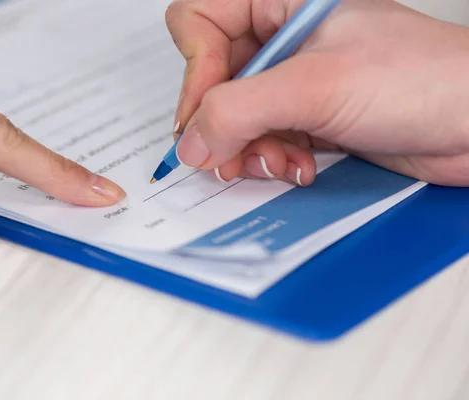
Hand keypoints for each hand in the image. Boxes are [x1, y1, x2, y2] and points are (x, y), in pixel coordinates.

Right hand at [166, 0, 468, 186]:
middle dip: (223, 123)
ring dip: (250, 149)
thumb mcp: (316, 86)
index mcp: (281, 2)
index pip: (200, 23)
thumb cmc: (424, 80)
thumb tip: (192, 140)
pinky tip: (300, 167)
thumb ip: (239, 111)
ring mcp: (293, 81)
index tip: (203, 115)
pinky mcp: (305, 118)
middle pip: (212, 79)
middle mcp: (282, 38)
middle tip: (232, 152)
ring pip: (233, 117)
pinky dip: (272, 161)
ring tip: (280, 161)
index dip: (195, 71)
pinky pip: (261, 141)